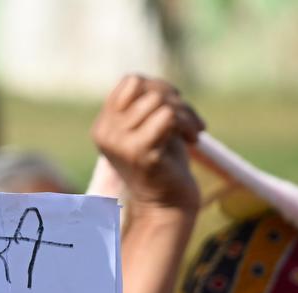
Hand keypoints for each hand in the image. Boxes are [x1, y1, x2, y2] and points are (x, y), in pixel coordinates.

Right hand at [91, 74, 203, 213]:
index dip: (157, 87)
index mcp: (103, 126)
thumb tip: (155, 83)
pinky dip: (187, 124)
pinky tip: (193, 140)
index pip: (130, 82)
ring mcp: (120, 144)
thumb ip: (147, 104)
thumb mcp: (149, 128)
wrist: (168, 205)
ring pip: (158, 101)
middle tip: (189, 122)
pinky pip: (167, 116)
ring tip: (192, 132)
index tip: (173, 108)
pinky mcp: (139, 153)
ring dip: (185, 113)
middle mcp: (105, 133)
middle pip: (147, 88)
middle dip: (176, 100)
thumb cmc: (163, 164)